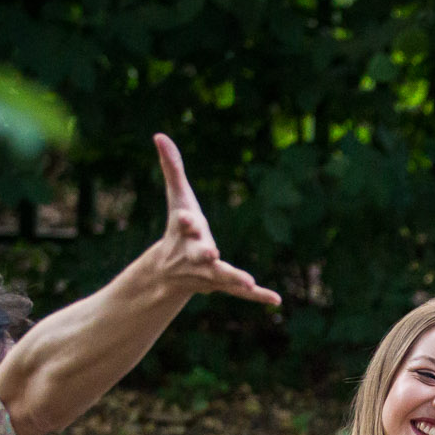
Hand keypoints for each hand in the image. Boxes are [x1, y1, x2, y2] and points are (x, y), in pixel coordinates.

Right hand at [151, 134, 281, 305]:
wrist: (170, 271)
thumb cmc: (178, 229)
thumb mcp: (178, 197)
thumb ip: (172, 168)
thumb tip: (159, 135)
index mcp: (185, 231)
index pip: (183, 224)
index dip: (185, 221)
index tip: (185, 218)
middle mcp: (195, 253)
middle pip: (200, 254)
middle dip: (204, 253)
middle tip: (211, 253)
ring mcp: (209, 271)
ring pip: (221, 276)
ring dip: (234, 278)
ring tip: (248, 281)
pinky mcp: (222, 284)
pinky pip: (241, 292)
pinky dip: (257, 296)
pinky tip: (276, 300)